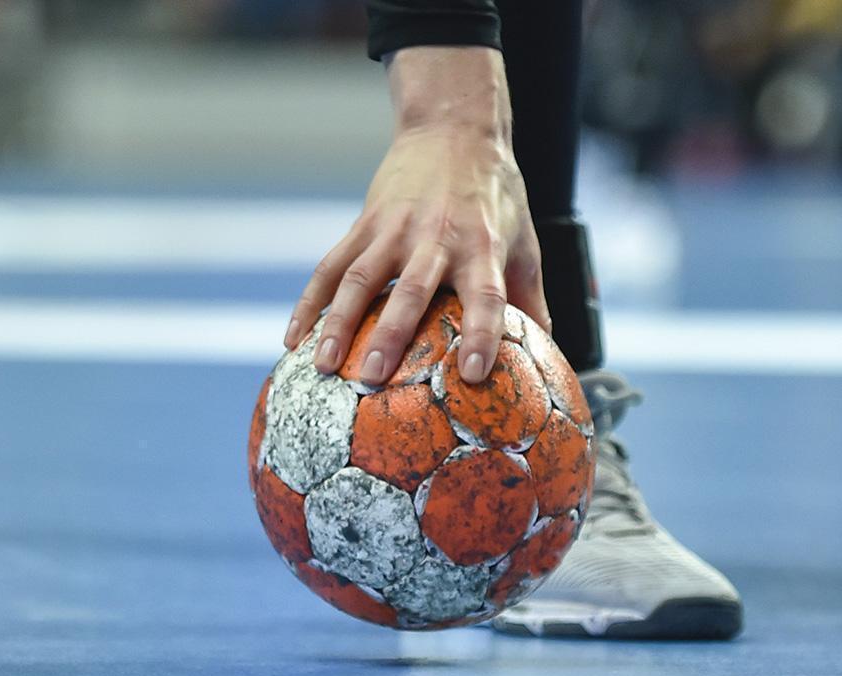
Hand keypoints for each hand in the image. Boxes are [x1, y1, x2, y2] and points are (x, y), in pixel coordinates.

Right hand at [282, 46, 551, 385]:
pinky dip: (310, 302)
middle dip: (390, 335)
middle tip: (373, 378)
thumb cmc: (495, 195)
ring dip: (338, 324)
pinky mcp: (365, 224)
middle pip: (411, 291)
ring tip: (323, 366)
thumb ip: (532, 299)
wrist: (453, 131)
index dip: (483, 334)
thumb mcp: (524, 241)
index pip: (487, 297)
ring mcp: (394, 230)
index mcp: (481, 248)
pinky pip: (331, 266)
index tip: (474, 374)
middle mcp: (435, 239)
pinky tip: (293, 338)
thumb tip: (548, 355)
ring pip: (360, 280)